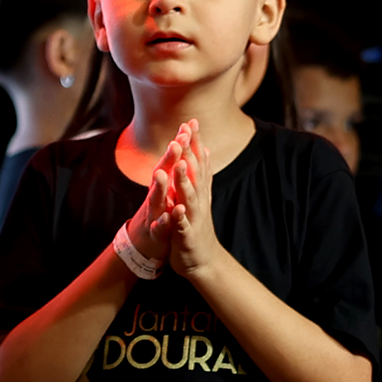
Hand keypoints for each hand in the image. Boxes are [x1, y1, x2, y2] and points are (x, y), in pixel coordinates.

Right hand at [123, 120, 195, 269]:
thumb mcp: (168, 188)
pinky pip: (159, 226)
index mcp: (164, 185)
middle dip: (169, 159)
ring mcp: (154, 213)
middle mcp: (157, 195)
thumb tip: (181, 142)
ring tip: (162, 173)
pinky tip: (168, 216)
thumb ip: (174, 166)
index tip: (188, 126)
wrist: (145, 244)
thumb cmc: (159, 213)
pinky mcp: (155, 232)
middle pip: (162, 174)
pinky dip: (163, 221)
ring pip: (156, 198)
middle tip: (176, 142)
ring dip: (159, 186)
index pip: (172, 161)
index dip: (180, 144)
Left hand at [156, 122, 226, 279]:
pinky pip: (182, 226)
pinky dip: (180, 217)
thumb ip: (201, 172)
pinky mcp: (186, 236)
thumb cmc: (196, 225)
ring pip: (189, 197)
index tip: (191, 120)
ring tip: (180, 166)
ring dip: (185, 182)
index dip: (194, 142)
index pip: (197, 162)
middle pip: (195, 174)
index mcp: (199, 190)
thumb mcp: (199, 195)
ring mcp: (194, 218)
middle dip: (189, 154)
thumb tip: (205, 149)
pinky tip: (176, 210)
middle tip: (184, 134)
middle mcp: (199, 200)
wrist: (202, 260)